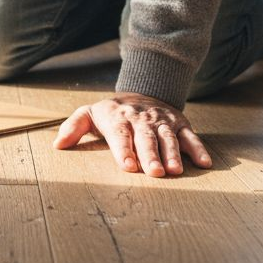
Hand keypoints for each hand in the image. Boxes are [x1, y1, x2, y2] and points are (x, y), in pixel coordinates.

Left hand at [53, 93, 212, 176]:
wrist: (143, 89)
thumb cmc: (112, 112)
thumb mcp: (89, 113)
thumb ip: (73, 127)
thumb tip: (58, 145)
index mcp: (119, 119)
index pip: (121, 136)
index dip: (124, 151)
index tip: (127, 166)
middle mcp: (142, 120)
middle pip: (147, 138)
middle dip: (150, 155)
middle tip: (155, 173)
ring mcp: (163, 121)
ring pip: (169, 138)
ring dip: (174, 154)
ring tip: (176, 171)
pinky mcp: (180, 123)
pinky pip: (191, 136)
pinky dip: (198, 149)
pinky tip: (205, 163)